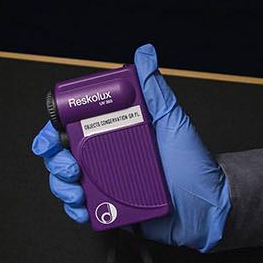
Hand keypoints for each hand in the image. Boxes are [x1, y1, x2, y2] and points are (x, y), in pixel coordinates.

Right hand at [31, 43, 230, 251]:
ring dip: (61, 187)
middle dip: (55, 161)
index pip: (73, 127)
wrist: (210, 206)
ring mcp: (107, 185)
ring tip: (77, 192)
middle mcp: (106, 157)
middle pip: (62, 155)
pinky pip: (84, 210)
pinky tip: (84, 209)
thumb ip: (155, 90)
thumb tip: (145, 52)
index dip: (53, 130)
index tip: (51, 135)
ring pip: (67, 184)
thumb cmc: (193, 162)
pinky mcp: (112, 211)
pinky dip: (76, 211)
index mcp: (115, 133)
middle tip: (70, 167)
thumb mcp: (173, 121)